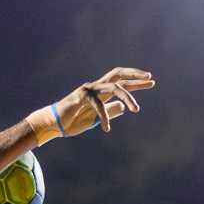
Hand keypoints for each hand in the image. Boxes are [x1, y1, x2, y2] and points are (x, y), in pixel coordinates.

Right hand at [32, 67, 154, 140]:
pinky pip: (98, 104)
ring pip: (114, 87)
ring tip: (136, 109)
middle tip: (150, 79)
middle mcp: (95, 86)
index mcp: (99, 91)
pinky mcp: (81, 96)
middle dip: (135, 76)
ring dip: (128, 96)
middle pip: (119, 75)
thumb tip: (123, 107)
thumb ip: (110, 111)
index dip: (135, 81)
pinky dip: (105, 116)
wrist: (53, 125)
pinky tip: (107, 128)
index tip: (150, 81)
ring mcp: (88, 89)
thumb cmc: (72, 122)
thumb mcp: (95, 119)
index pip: (120, 81)